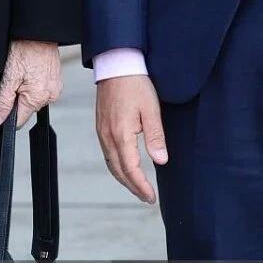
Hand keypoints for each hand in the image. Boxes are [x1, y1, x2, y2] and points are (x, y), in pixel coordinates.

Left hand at [0, 39, 62, 128]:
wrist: (37, 32)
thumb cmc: (24, 49)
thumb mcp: (8, 78)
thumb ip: (2, 103)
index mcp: (38, 98)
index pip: (19, 120)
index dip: (7, 113)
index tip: (3, 98)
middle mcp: (50, 95)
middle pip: (26, 108)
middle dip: (16, 97)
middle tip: (14, 77)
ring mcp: (55, 88)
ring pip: (32, 98)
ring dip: (24, 89)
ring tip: (22, 71)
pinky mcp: (55, 80)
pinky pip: (39, 88)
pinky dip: (32, 82)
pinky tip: (29, 70)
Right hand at [95, 74, 167, 203]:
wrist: (116, 64)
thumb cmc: (135, 84)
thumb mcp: (151, 109)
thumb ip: (155, 137)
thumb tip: (160, 160)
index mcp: (120, 134)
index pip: (130, 169)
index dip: (141, 185)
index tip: (151, 197)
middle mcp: (107, 136)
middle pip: (118, 171)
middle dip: (132, 187)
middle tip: (146, 197)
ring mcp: (102, 131)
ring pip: (111, 163)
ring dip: (124, 178)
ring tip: (137, 187)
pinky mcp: (101, 126)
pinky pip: (107, 153)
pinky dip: (117, 166)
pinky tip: (125, 167)